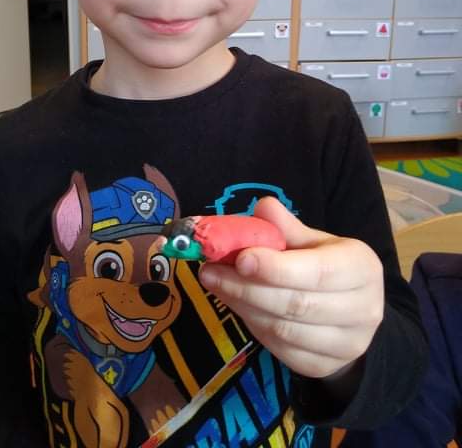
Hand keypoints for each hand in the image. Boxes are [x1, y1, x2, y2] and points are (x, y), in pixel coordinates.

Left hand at [198, 198, 383, 380]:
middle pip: (297, 304)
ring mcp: (347, 344)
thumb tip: (263, 207)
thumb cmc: (328, 267)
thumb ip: (287, 227)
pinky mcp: (325, 367)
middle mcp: (364, 309)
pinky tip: (236, 304)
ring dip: (243, 306)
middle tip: (210, 272)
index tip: (240, 259)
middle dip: (247, 287)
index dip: (276, 268)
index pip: (318, 271)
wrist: (353, 313)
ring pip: (284, 330)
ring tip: (216, 284)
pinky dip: (253, 326)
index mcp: (362, 268)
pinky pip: (280, 349)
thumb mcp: (314, 241)